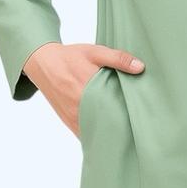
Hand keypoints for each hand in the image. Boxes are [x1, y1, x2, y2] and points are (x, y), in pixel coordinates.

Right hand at [22, 42, 144, 137]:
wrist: (43, 64)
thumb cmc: (71, 57)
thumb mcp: (95, 52)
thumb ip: (118, 58)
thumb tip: (140, 67)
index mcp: (89, 89)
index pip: (115, 109)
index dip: (129, 115)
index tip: (142, 117)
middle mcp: (80, 107)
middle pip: (107, 124)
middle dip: (122, 126)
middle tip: (138, 126)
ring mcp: (73, 117)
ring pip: (96, 132)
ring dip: (109, 132)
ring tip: (126, 132)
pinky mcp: (69, 121)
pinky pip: (85, 134)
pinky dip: (97, 135)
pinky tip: (109, 134)